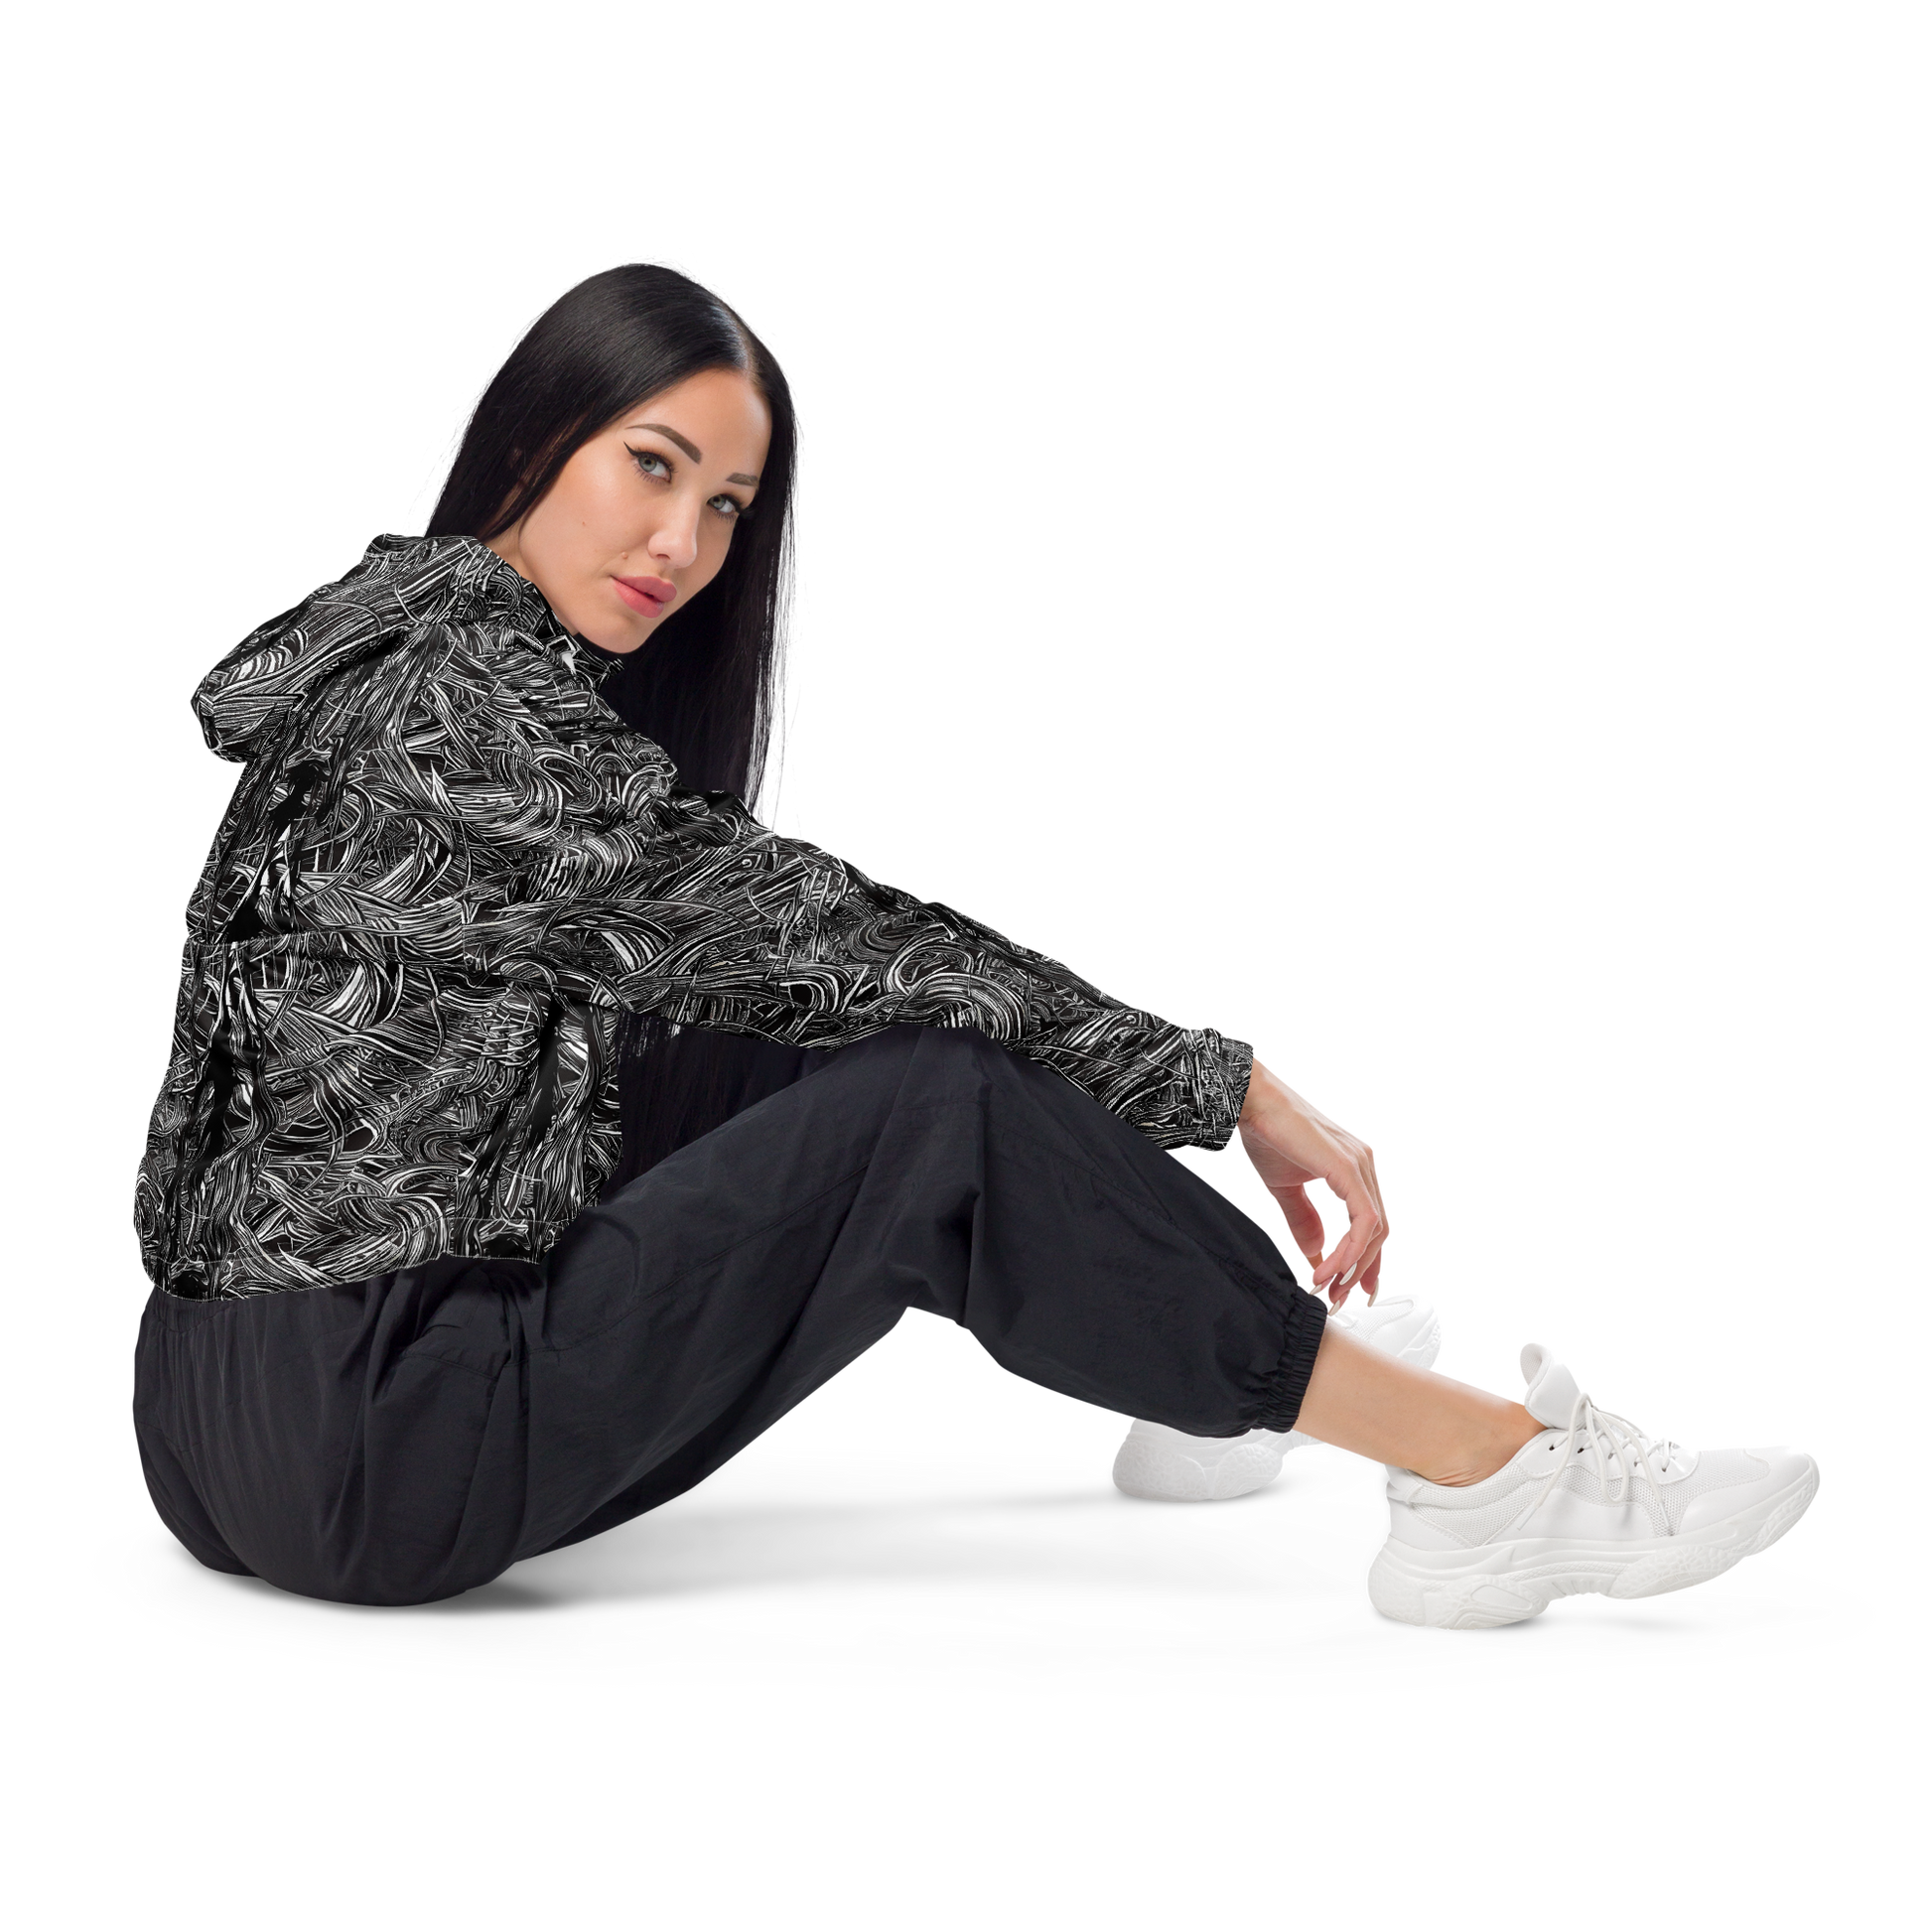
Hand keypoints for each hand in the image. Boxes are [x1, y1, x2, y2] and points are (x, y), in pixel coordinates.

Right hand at [1235, 1056, 1392, 1310]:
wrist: (1251, 1102)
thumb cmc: (1266, 1133)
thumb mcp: (1286, 1189)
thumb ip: (1304, 1222)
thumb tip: (1315, 1256)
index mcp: (1355, 1167)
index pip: (1373, 1223)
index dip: (1365, 1260)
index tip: (1351, 1289)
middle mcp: (1365, 1164)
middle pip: (1380, 1231)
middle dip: (1360, 1271)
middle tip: (1337, 1298)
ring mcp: (1361, 1165)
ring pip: (1375, 1230)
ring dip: (1351, 1266)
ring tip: (1326, 1287)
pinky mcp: (1349, 1169)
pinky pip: (1362, 1221)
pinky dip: (1347, 1251)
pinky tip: (1326, 1267)